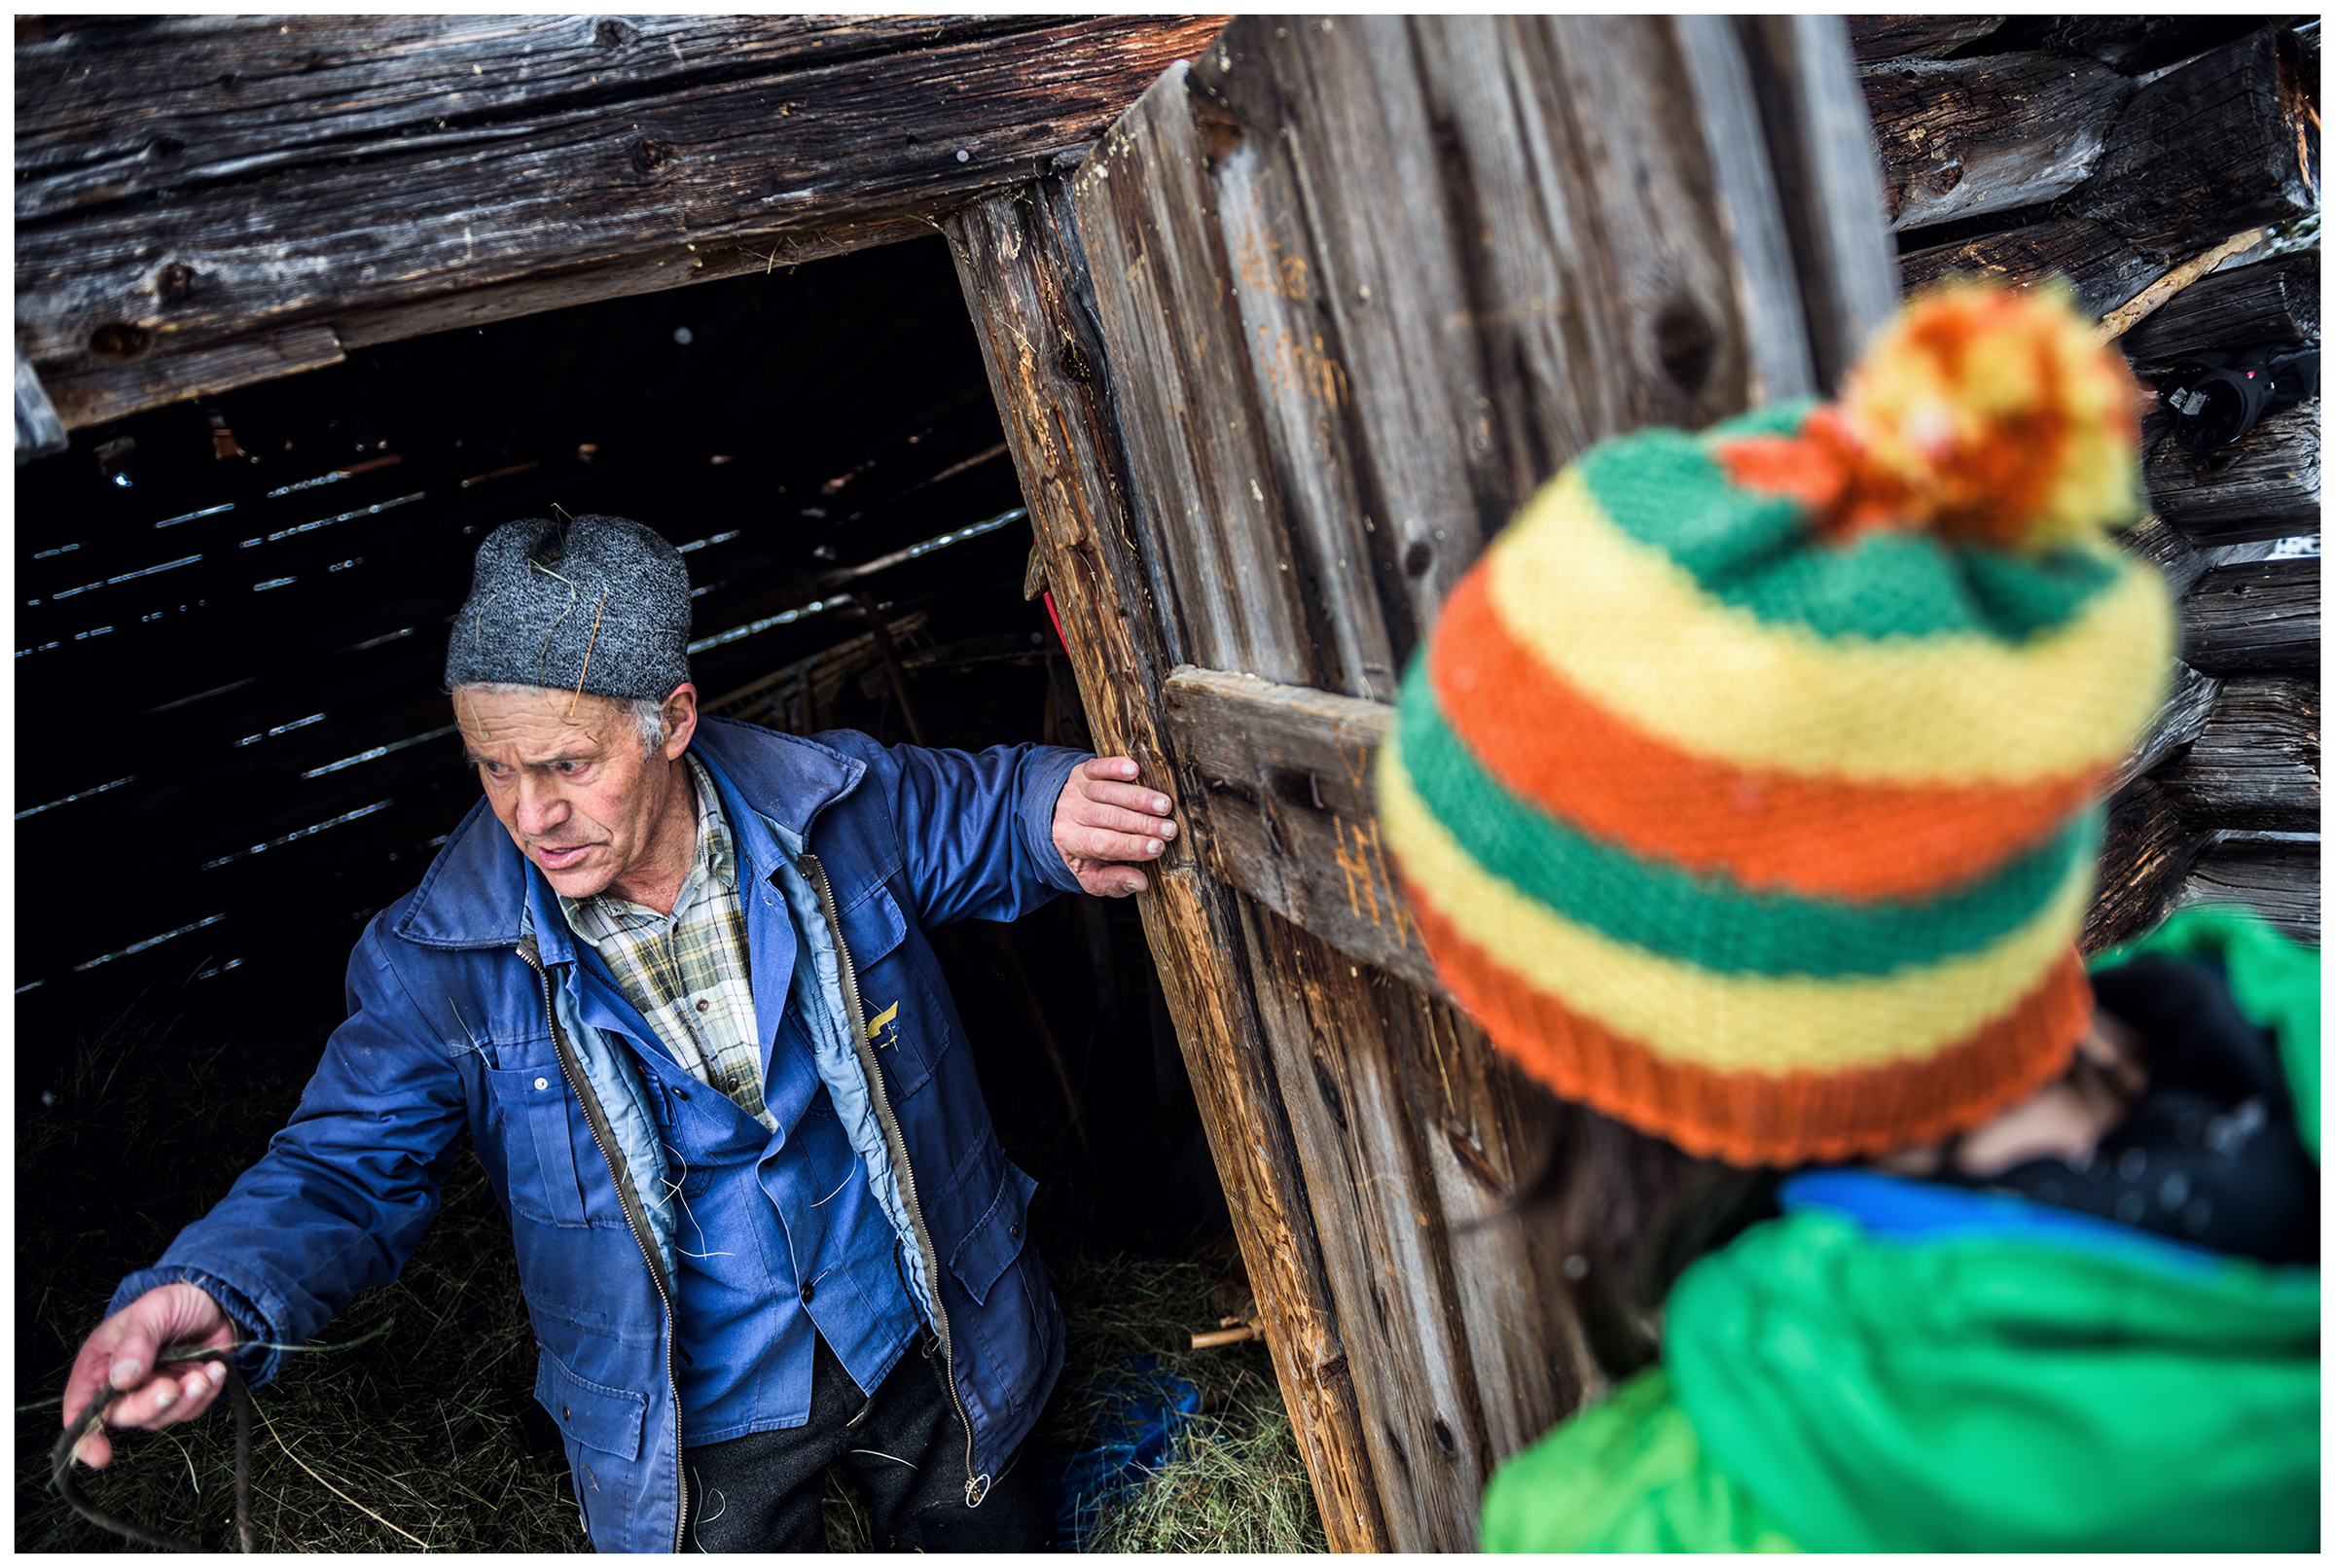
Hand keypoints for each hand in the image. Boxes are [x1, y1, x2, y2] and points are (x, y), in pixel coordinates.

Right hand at [61, 1283, 239, 1468]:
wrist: (218, 1300)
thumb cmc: (176, 1302)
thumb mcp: (153, 1309)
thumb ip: (136, 1342)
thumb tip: (122, 1378)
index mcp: (100, 1364)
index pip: (80, 1407)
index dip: (85, 1436)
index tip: (100, 1454)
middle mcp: (122, 1384)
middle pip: (124, 1415)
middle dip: (149, 1405)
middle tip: (172, 1386)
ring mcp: (154, 1392)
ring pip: (161, 1418)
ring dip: (185, 1400)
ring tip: (202, 1374)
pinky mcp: (184, 1395)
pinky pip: (191, 1410)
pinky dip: (206, 1394)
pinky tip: (215, 1369)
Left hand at [1053, 756, 1177, 896]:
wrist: (1060, 818)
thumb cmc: (1085, 852)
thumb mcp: (1093, 876)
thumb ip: (1114, 882)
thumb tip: (1140, 883)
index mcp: (1071, 842)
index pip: (1103, 844)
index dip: (1132, 846)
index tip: (1159, 848)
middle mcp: (1069, 813)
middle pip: (1110, 817)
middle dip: (1144, 824)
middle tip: (1170, 829)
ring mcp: (1075, 790)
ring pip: (1110, 792)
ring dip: (1140, 798)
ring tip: (1165, 806)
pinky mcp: (1083, 771)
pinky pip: (1099, 767)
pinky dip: (1116, 767)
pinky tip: (1134, 770)